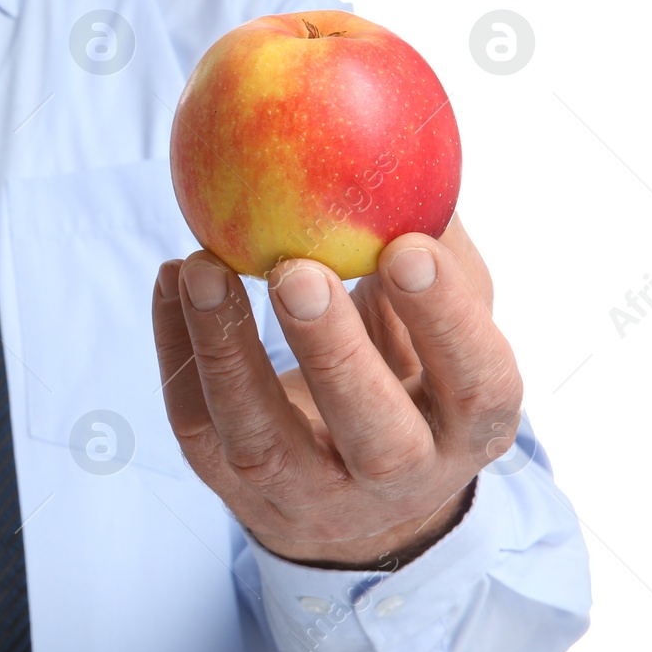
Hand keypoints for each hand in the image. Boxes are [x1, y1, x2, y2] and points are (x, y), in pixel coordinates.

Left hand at [151, 215, 521, 568]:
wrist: (350, 497)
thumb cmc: (410, 376)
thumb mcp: (442, 327)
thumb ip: (438, 256)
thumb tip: (410, 153)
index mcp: (469, 430)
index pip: (478, 384)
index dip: (445, 320)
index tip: (407, 247)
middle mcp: (398, 479)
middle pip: (375, 434)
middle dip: (334, 351)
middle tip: (297, 271)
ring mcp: (309, 493)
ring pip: (261, 439)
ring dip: (226, 349)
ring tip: (202, 267)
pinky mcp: (232, 488)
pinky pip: (195, 420)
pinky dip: (176, 347)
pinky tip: (173, 278)